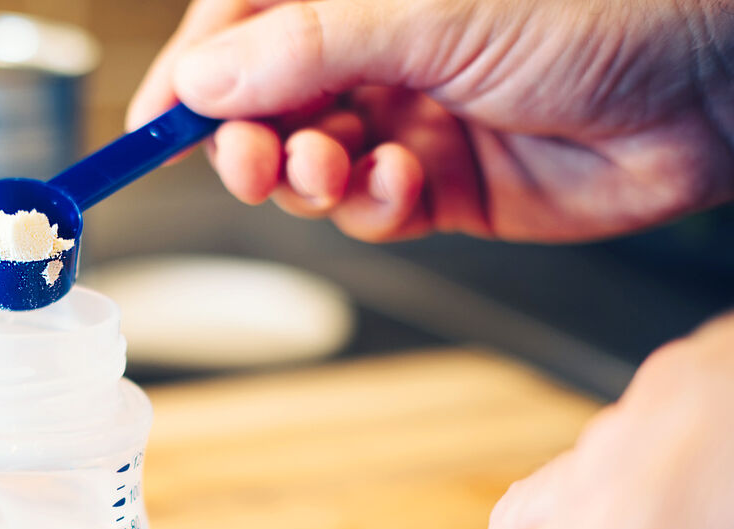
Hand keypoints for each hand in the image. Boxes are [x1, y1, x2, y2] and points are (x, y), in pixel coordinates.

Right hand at [128, 0, 733, 241]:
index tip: (154, 122)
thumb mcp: (433, 12)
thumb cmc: (597, 5)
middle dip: (247, 138)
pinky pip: (372, 206)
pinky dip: (372, 204)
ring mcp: (408, 118)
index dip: (194, 73)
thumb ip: (309, 47)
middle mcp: (380, 50)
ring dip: (308, 175)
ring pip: (311, 164)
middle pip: (267, 103)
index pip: (246, 25)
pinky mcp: (443, 184)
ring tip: (329, 169)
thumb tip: (201, 77)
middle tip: (247, 161)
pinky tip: (401, 185)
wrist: (714, 85)